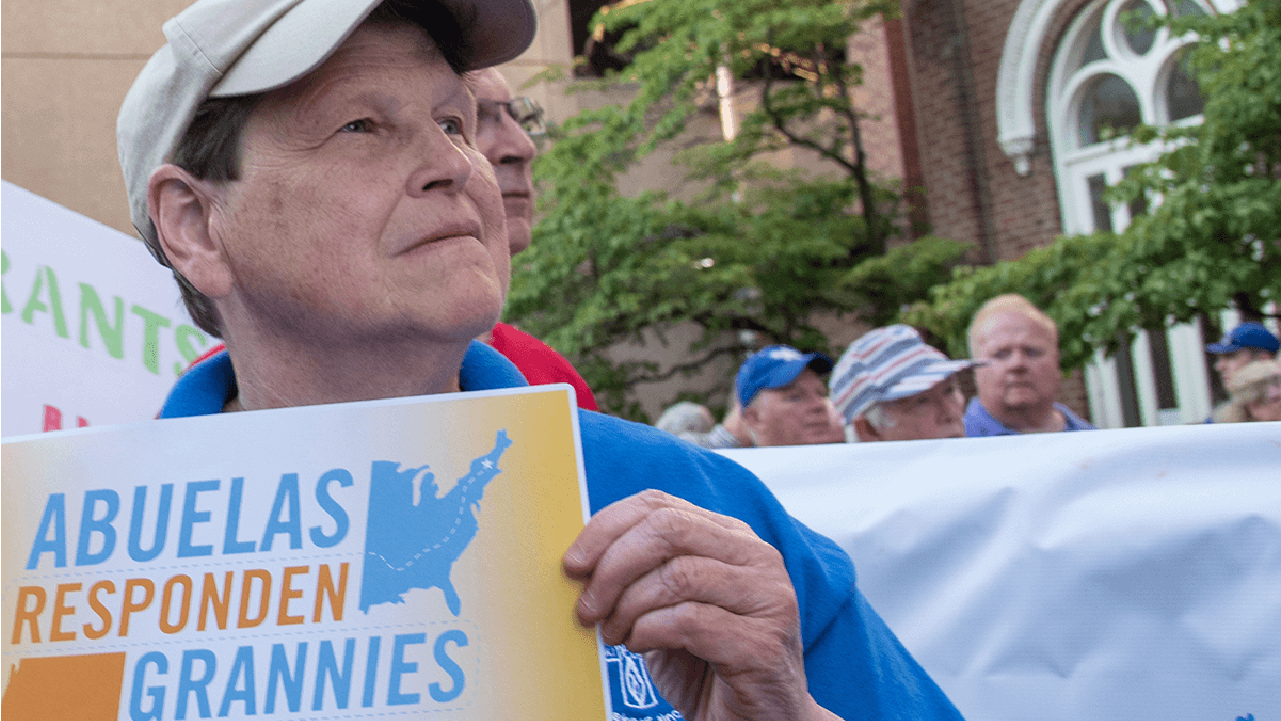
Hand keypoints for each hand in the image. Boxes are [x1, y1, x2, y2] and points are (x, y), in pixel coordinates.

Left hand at [564, 489, 838, 720]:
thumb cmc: (705, 662)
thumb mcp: (668, 607)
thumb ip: (642, 574)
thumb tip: (580, 560)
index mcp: (731, 537)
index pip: (660, 505)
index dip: (607, 528)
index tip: (573, 564)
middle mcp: (757, 558)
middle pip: (668, 530)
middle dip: (613, 566)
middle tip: (587, 606)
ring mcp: (767, 598)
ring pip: (678, 575)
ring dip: (628, 606)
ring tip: (613, 634)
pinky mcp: (762, 643)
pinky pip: (689, 621)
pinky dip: (649, 632)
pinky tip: (639, 645)